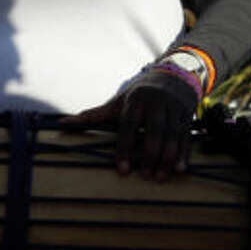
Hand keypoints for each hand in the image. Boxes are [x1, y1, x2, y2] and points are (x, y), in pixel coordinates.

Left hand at [62, 65, 198, 179]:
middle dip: (150, 154)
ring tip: (160, 177)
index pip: (129, 125)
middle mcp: (158, 102)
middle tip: (144, 176)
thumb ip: (95, 114)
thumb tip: (63, 123)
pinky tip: (180, 169)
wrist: (174, 72)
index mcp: (137, 99)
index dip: (125, 148)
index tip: (122, 170)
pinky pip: (187, 135)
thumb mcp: (119, 101)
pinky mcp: (188, 113)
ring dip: (168, 157)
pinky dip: (184, 153)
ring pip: (173, 134)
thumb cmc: (140, 94)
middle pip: (154, 130)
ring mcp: (175, 107)